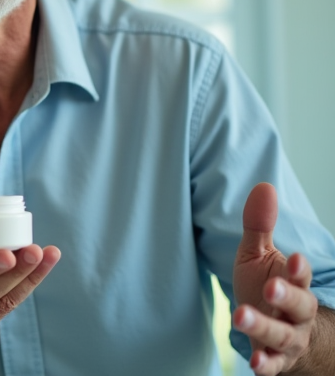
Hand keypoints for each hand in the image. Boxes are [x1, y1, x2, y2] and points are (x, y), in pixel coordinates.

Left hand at [233, 183, 318, 374]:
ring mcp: (287, 338)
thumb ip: (259, 226)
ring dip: (263, 328)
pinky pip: (273, 365)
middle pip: (299, 306)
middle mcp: (296, 313)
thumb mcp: (260, 256)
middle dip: (286, 296)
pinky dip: (266, 365)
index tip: (296, 258)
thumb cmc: (268, 286)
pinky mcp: (275, 358)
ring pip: (282, 335)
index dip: (299, 270)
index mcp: (293, 284)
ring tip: (241, 317)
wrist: (281, 329)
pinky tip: (255, 363)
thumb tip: (263, 185)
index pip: (301, 277)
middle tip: (270, 288)